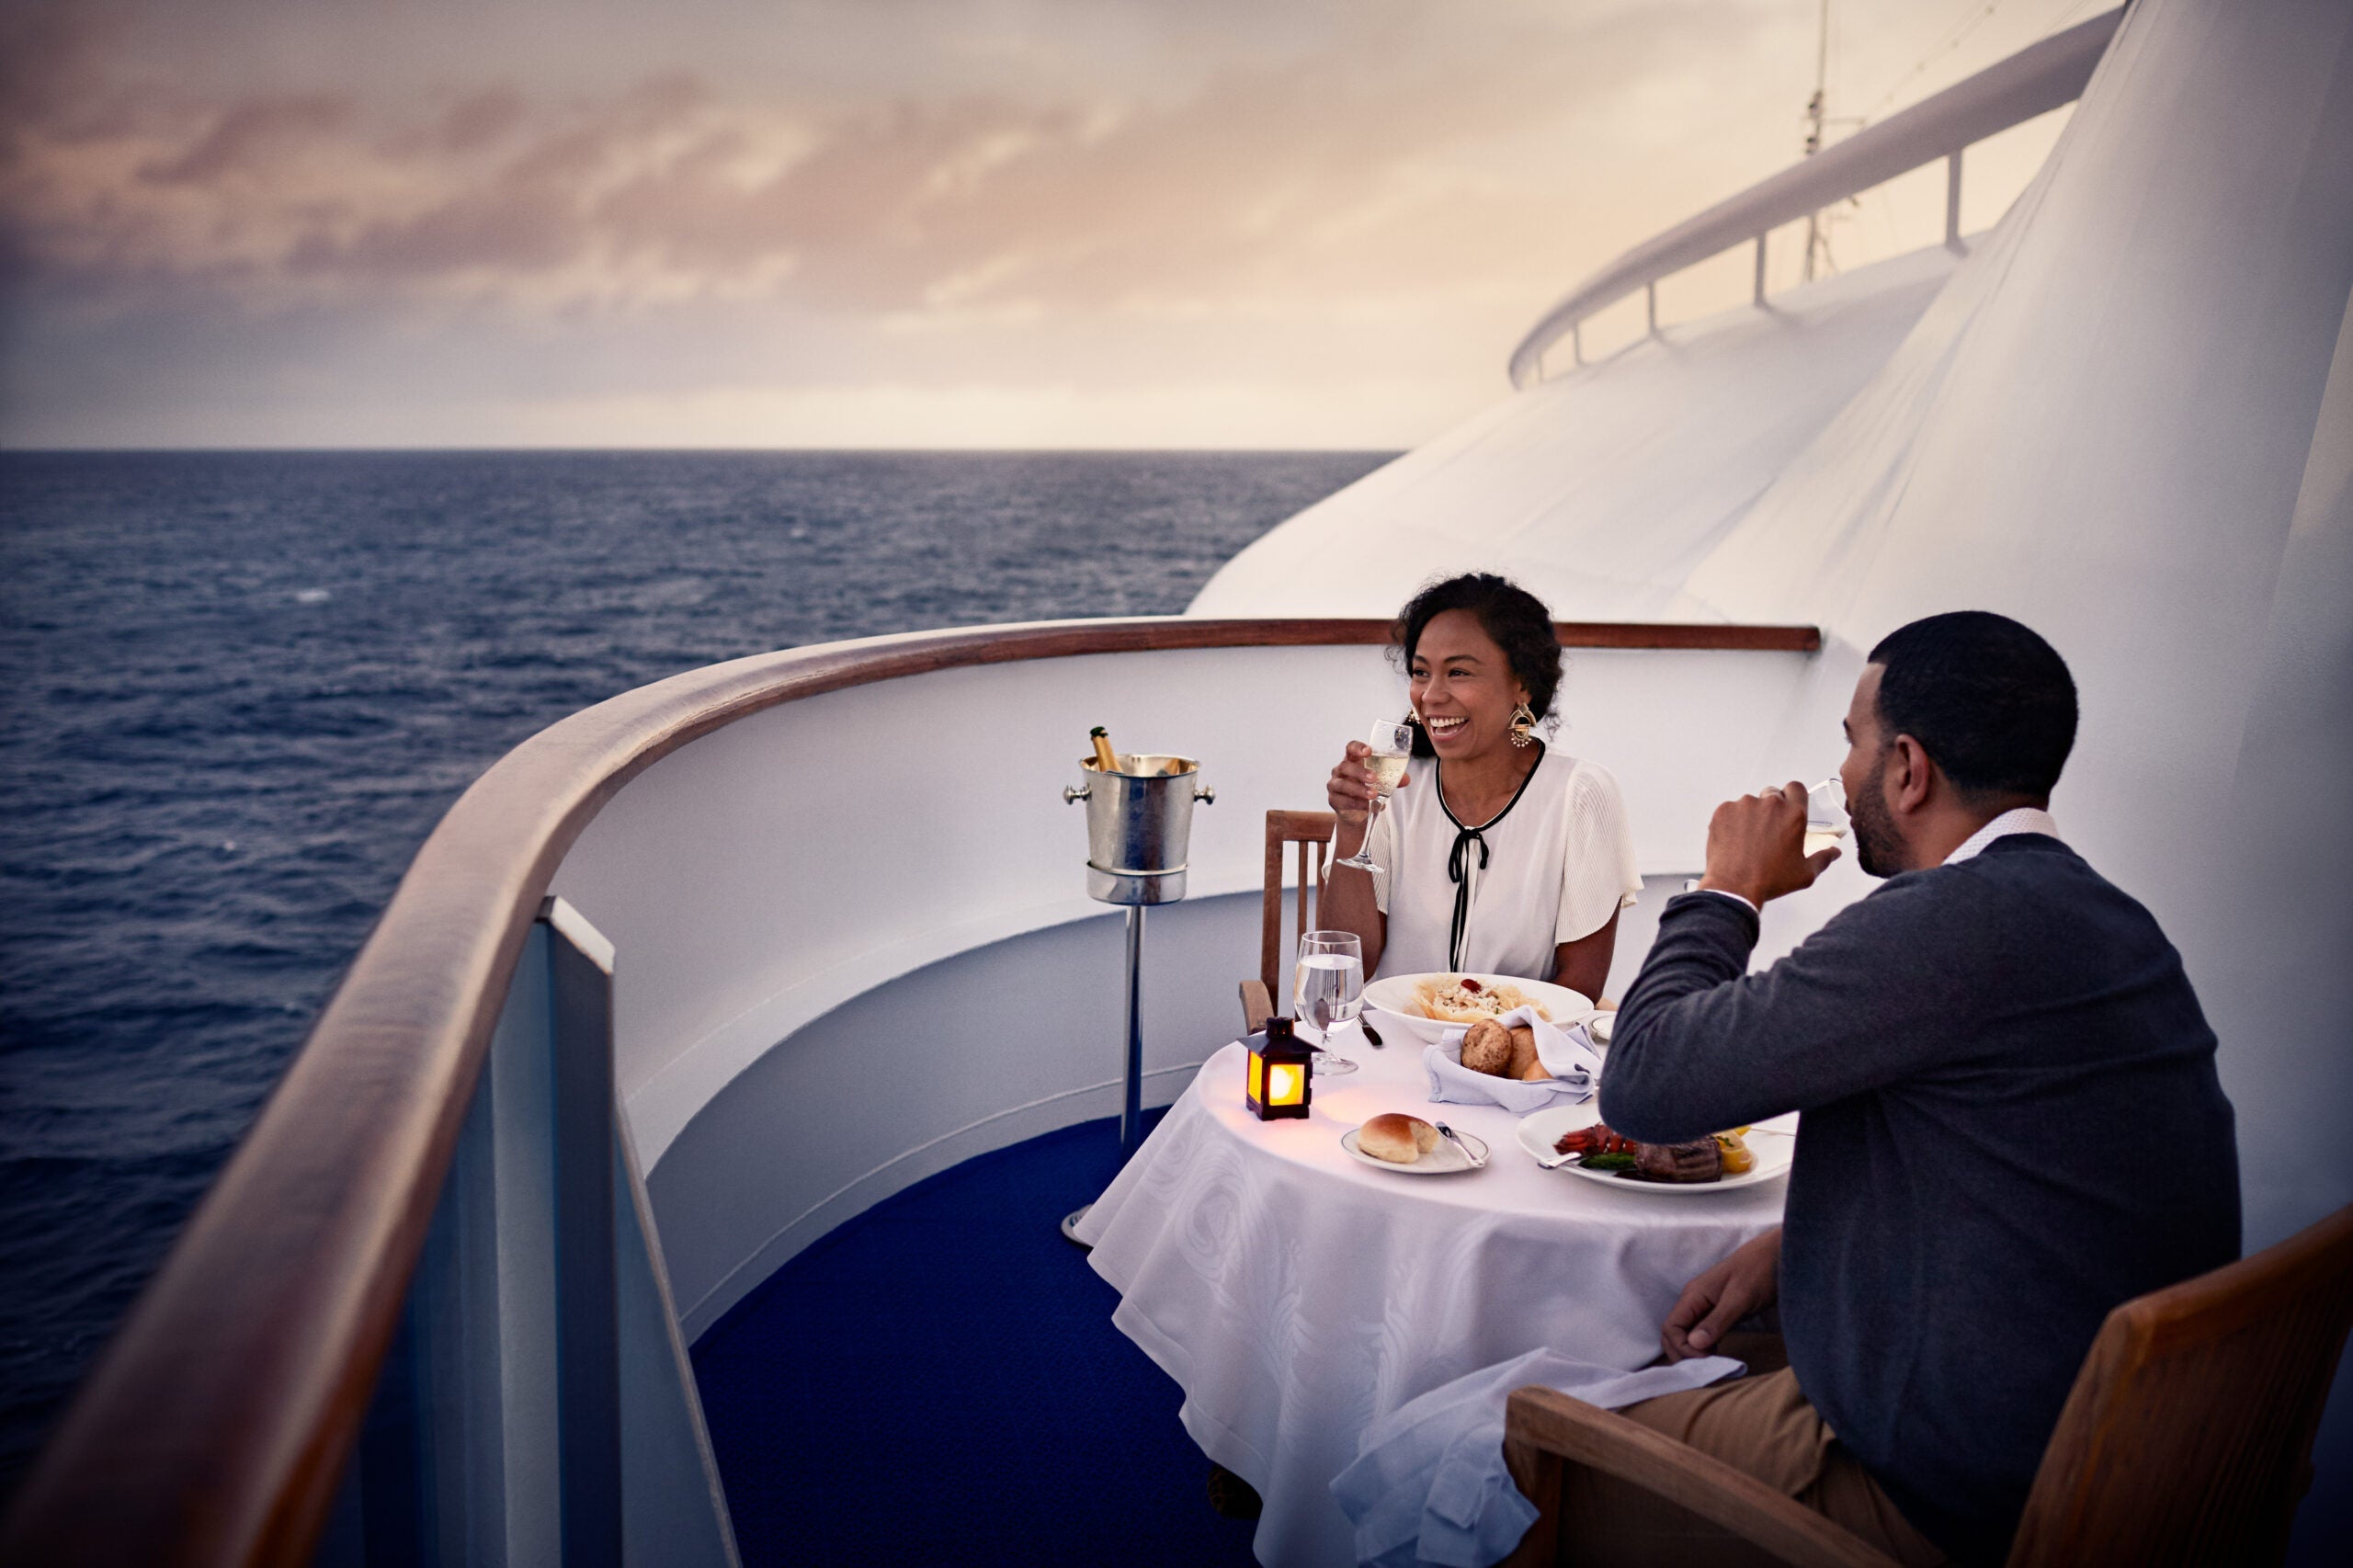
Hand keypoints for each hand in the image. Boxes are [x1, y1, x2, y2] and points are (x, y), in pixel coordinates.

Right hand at [1325, 740, 1407, 826]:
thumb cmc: (1367, 788)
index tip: (1369, 751)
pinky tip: (1366, 805)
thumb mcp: (1381, 781)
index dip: (1358, 748)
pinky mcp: (1334, 800)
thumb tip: (1406, 779)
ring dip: (1359, 789)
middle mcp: (1341, 770)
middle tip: (1374, 778)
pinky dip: (1356, 803)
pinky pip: (1343, 800)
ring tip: (1373, 794)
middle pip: (1346, 766)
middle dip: (1360, 772)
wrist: (1356, 811)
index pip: (1351, 748)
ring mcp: (1335, 785)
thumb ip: (1393, 778)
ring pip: (1343, 784)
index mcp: (1352, 760)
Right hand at [1662, 1227, 1779, 1361]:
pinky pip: (1701, 1333)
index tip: (1705, 1359)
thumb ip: (1717, 1321)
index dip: (1682, 1348)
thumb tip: (1694, 1344)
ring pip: (1686, 1334)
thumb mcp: (1739, 1298)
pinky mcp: (1718, 1312)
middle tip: (1705, 1367)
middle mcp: (1694, 1301)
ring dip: (1692, 1352)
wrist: (1777, 1256)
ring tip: (1712, 1364)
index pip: (1671, 1327)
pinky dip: (1703, 1347)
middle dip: (1682, 1353)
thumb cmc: (1758, 1272)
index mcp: (1693, 1295)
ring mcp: (1705, 1306)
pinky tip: (1717, 1354)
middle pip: (1673, 1333)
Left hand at [1699, 782, 1838, 906]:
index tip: (1788, 808)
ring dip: (1750, 816)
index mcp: (1794, 814)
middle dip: (1771, 807)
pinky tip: (1733, 841)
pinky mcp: (1723, 810)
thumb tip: (1835, 853)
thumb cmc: (1771, 880)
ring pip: (1750, 803)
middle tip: (1767, 830)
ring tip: (1748, 841)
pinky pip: (1730, 810)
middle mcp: (1770, 804)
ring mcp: (1744, 805)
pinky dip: (1731, 821)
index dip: (1793, 796)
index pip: (1797, 788)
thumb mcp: (1805, 874)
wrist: (1734, 887)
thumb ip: (1823, 859)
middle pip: (1773, 794)